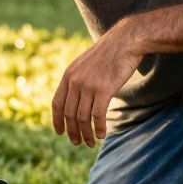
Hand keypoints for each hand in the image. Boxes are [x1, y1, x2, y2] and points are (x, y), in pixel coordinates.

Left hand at [51, 20, 145, 146]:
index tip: (60, 133)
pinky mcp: (104, 89)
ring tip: (89, 143)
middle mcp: (75, 81)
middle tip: (77, 142)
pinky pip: (98, 115)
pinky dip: (98, 128)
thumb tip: (75, 98)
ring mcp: (89, 85)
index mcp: (68, 75)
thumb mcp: (85, 64)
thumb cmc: (108, 54)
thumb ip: (78, 80)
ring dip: (85, 133)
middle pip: (68, 114)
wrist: (125, 41)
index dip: (57, 121)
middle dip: (72, 131)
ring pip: (82, 117)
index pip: (56, 104)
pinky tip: (101, 135)